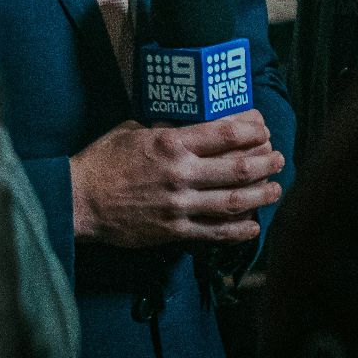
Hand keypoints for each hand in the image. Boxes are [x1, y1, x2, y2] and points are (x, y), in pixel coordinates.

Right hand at [70, 110, 285, 248]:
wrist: (78, 201)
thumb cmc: (102, 161)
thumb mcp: (132, 130)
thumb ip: (164, 129)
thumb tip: (188, 124)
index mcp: (170, 144)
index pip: (223, 133)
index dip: (251, 129)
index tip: (263, 127)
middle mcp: (180, 174)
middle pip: (238, 167)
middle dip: (265, 161)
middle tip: (278, 158)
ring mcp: (179, 205)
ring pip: (233, 201)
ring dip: (261, 195)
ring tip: (276, 190)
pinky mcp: (173, 231)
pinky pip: (214, 233)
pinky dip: (238, 230)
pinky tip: (253, 226)